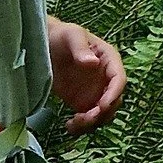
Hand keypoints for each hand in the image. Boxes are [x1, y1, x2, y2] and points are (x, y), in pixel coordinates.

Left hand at [47, 20, 126, 134]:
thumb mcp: (71, 36)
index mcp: (109, 60)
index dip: (114, 94)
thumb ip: (81, 49)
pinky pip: (88, 120)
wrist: (43, 45)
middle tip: (83, 118)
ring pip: (103, 115)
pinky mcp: (82, 102)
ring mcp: (94, 92)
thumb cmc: (60, 35)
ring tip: (73, 123)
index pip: (119, 79)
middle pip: (113, 102)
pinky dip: (82, 127)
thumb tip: (93, 63)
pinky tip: (69, 126)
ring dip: (91, 123)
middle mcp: (105, 79)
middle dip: (101, 113)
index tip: (101, 106)